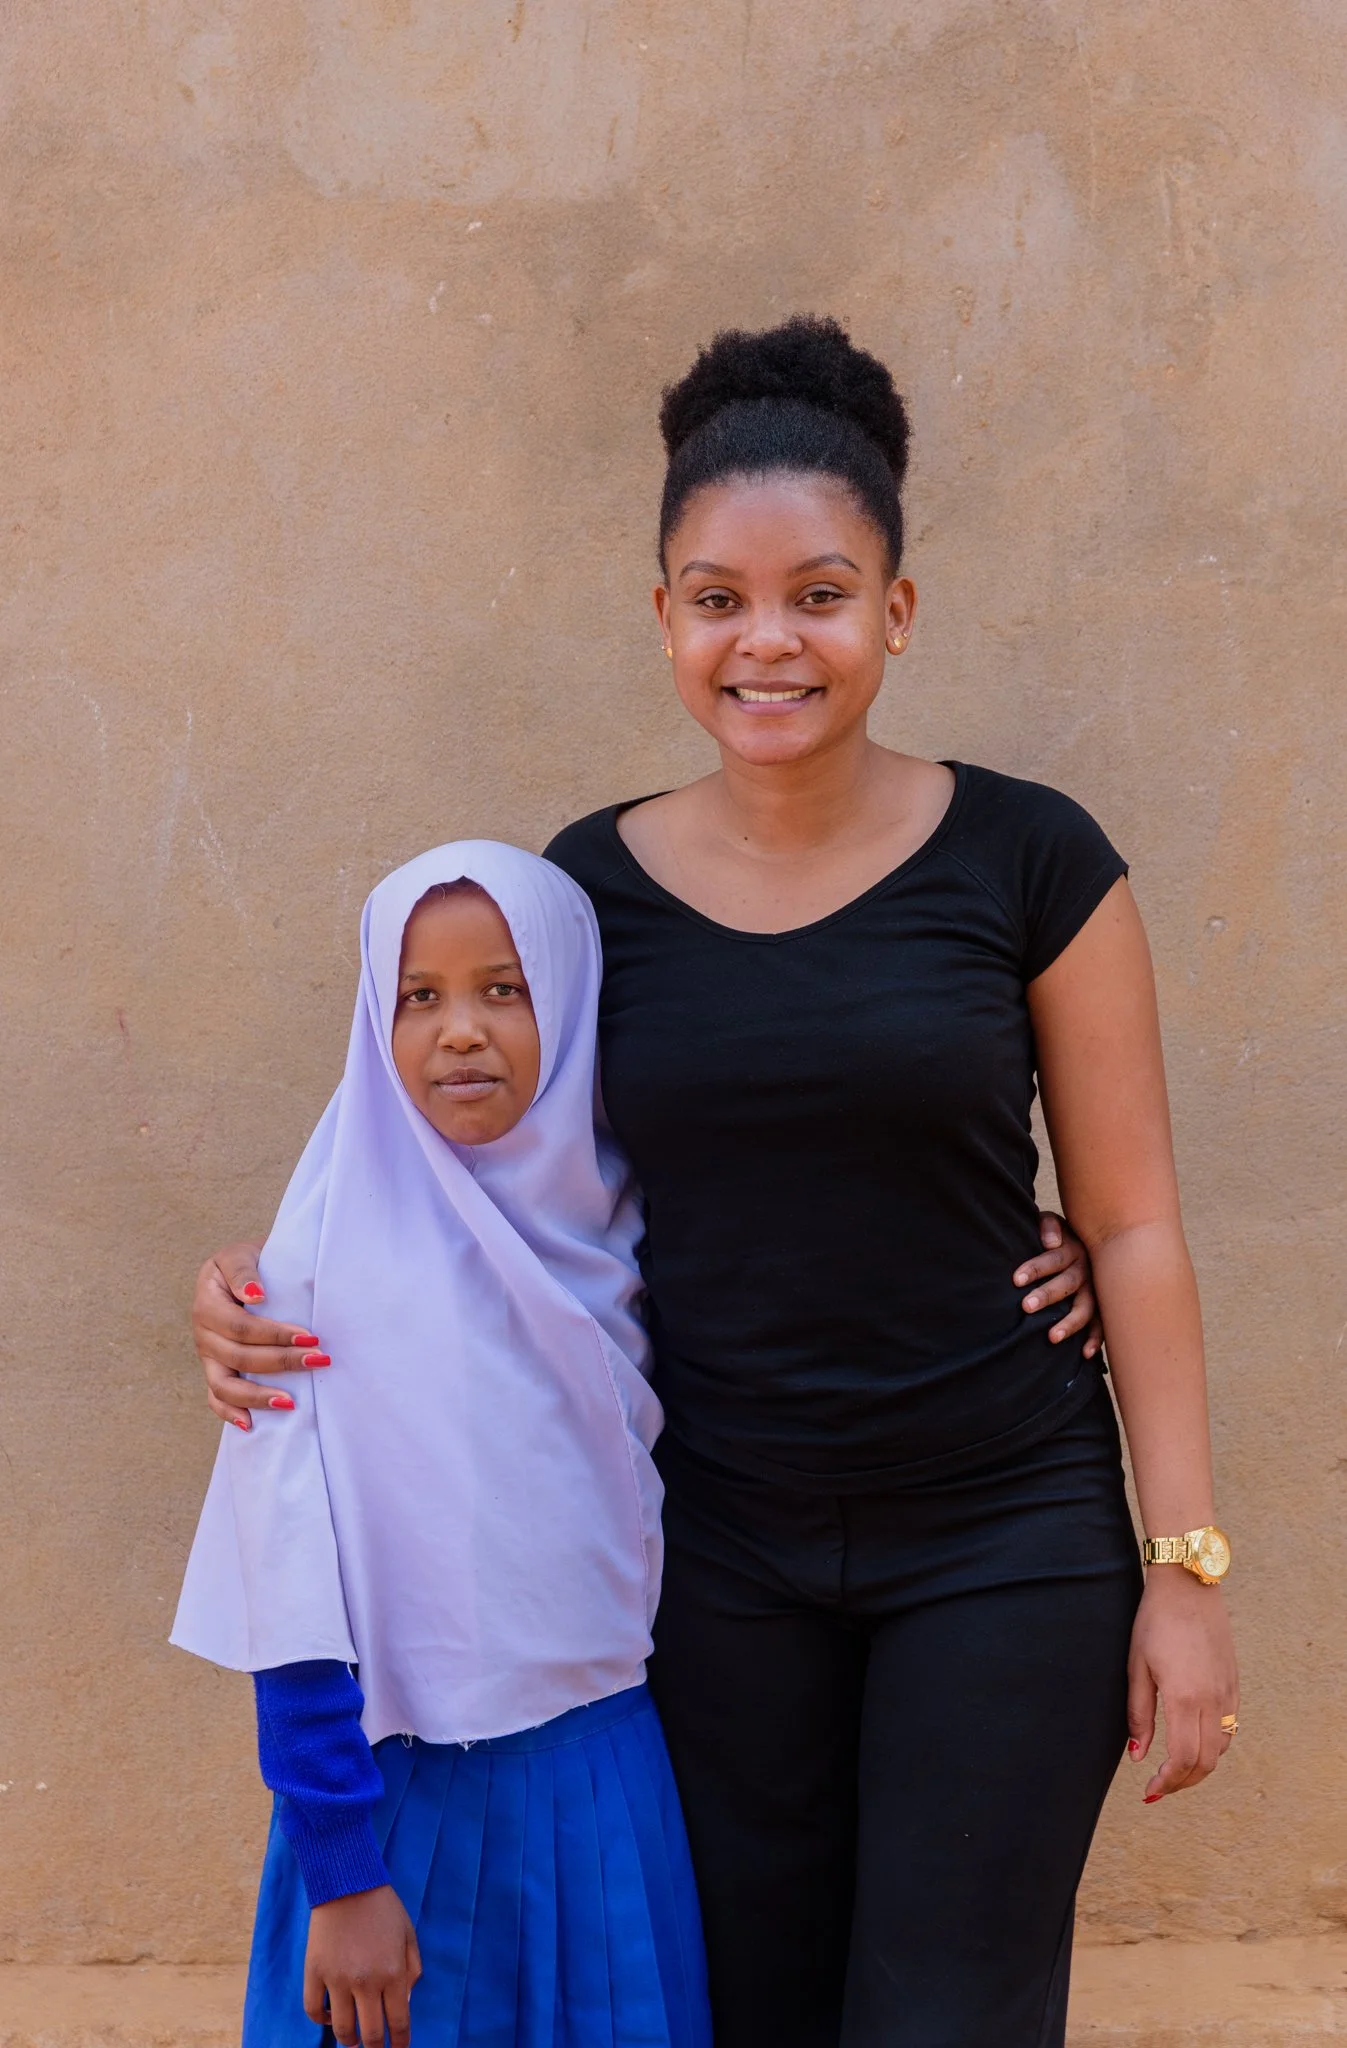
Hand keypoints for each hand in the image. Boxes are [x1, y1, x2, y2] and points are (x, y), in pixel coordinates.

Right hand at [193, 1241, 326, 1429]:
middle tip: (318, 1360)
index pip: (240, 1326)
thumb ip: (243, 1270)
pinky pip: (215, 1398)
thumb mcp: (241, 1253)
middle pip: (238, 1357)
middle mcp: (202, 1333)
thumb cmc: (248, 1261)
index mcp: (207, 1302)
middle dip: (281, 1362)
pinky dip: (230, 1413)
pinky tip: (252, 1424)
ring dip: (258, 1396)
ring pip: (224, 1386)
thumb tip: (255, 1296)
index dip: (274, 1334)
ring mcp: (207, 1356)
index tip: (310, 1337)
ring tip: (290, 1402)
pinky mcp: (214, 1370)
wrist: (242, 1269)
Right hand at [304, 1884, 421, 2047]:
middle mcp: (366, 1982)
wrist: (347, 1881)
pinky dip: (321, 2020)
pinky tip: (330, 2016)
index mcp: (393, 1973)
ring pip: (341, 2029)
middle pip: (370, 2035)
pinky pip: (313, 2010)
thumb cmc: (383, 1906)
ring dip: (349, 2040)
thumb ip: (412, 1970)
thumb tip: (405, 2003)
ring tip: (352, 2039)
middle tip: (375, 2047)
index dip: (400, 2043)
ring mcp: (337, 1979)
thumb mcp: (408, 1934)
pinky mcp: (314, 1972)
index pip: (399, 2023)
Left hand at [1013, 1211, 1103, 1357]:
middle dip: (1047, 1295)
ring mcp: (1096, 1289)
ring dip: (1070, 1323)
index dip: (1035, 1268)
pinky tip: (1084, 1353)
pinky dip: (1095, 1338)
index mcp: (1073, 1248)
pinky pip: (1102, 1323)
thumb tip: (1050, 1242)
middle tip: (1026, 1306)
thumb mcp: (1054, 1221)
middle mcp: (1086, 1270)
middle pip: (1067, 1283)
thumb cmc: (1062, 1234)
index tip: (1015, 1280)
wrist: (1097, 1238)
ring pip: (1086, 1307)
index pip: (1053, 1259)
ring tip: (1052, 1337)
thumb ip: (1048, 1226)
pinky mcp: (1102, 1305)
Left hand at [1126, 1569, 1238, 1801]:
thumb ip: (1138, 1715)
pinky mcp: (1234, 1684)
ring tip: (1174, 1769)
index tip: (1149, 1790)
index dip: (1167, 1782)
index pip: (1183, 1759)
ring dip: (1200, 1766)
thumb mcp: (1137, 1667)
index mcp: (1185, 1698)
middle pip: (1206, 1762)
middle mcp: (1212, 1700)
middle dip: (1183, 1782)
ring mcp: (1227, 1692)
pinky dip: (1213, 1746)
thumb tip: (1136, 1756)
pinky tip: (1193, 1741)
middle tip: (1159, 1786)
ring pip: (1221, 1748)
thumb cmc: (1155, 1621)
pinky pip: (1230, 1727)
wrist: (1189, 1586)